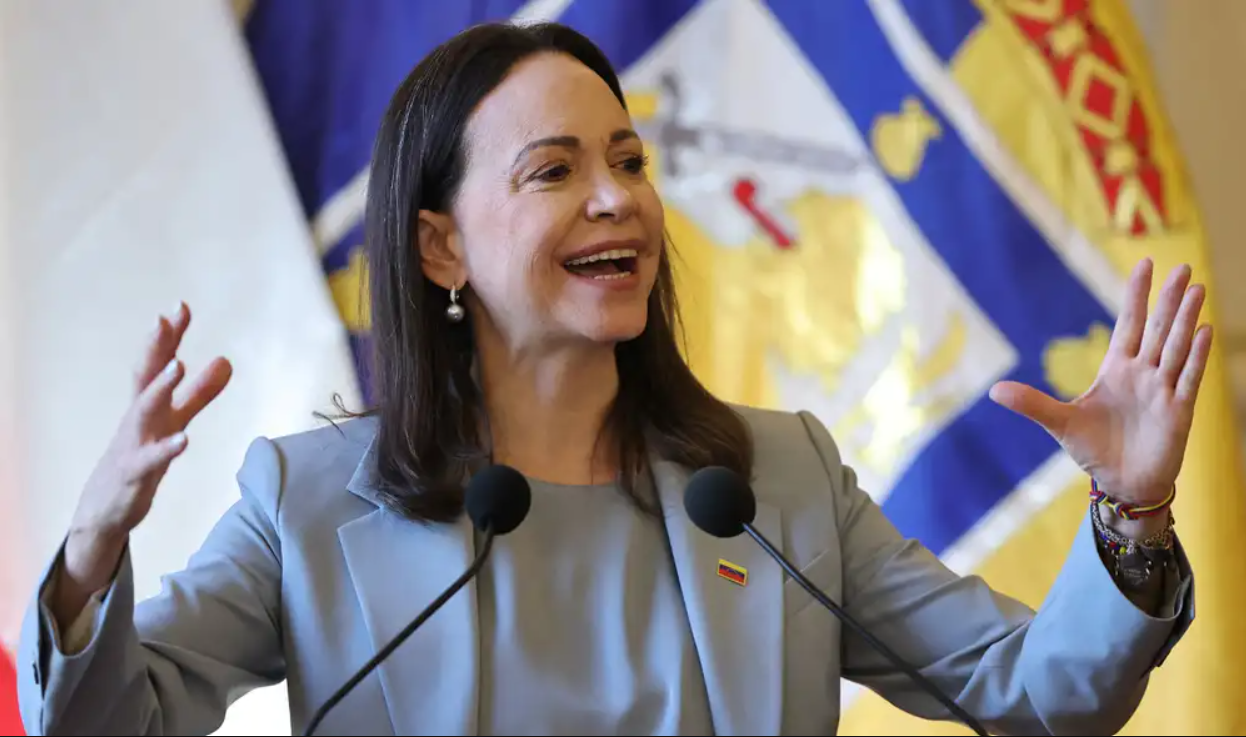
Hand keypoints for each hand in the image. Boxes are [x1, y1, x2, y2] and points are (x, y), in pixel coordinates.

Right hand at [63, 303, 231, 591]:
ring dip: (160, 387)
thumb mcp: (173, 421)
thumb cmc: (140, 456)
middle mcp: (138, 418)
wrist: (104, 510)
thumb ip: (200, 393)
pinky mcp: (135, 474)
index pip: (158, 363)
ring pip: (143, 411)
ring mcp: (134, 444)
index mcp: (147, 403)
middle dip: (155, 348)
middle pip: (145, 377)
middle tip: (164, 319)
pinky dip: (167, 448)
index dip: (169, 336)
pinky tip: (184, 439)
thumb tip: (226, 360)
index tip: (181, 306)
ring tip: (179, 365)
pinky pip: (151, 460)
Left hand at [989, 258, 1211, 510]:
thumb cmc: (1094, 451)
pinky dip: (1196, 356)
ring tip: (1195, 288)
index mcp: (1116, 370)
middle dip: (1168, 299)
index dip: (1137, 296)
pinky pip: (1189, 378)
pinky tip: (1204, 331)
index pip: (1129, 324)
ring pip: (1176, 347)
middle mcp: (1143, 374)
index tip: (1146, 264)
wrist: (1122, 484)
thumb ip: (1031, 403)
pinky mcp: (1178, 412)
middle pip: (1158, 329)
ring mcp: (1163, 391)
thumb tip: (992, 391)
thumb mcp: (1059, 423)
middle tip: (1181, 266)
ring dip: (1186, 319)